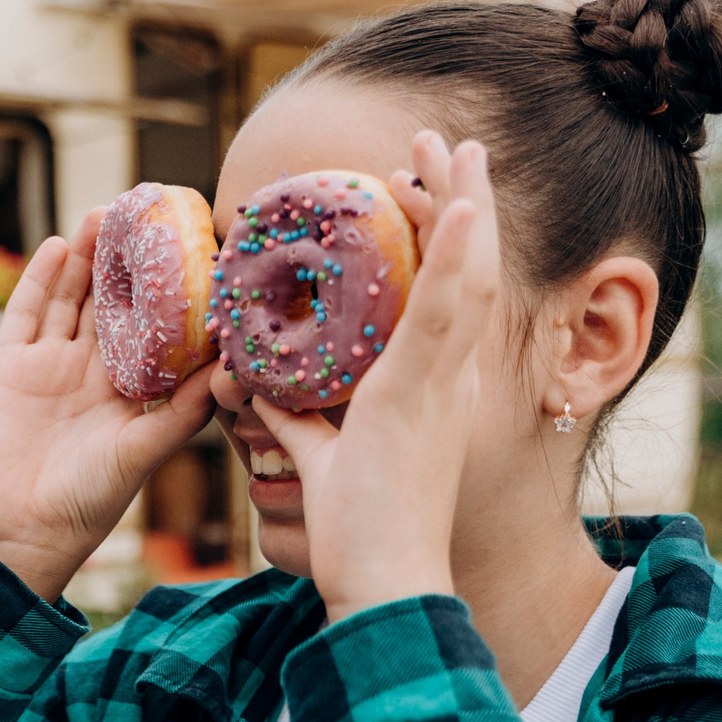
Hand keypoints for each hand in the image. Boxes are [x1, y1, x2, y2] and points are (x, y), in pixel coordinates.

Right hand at [0, 210, 215, 602]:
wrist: (22, 529)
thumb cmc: (91, 499)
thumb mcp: (147, 449)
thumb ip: (185, 407)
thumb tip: (231, 367)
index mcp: (128, 389)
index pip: (153, 326)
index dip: (167, 288)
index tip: (189, 247)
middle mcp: (90, 370)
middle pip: (110, 300)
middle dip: (125, 258)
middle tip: (145, 212)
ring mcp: (46, 364)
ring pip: (69, 297)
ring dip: (85, 256)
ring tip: (104, 214)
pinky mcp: (7, 365)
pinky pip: (25, 313)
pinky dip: (39, 279)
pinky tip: (57, 245)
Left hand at [251, 132, 504, 625]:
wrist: (385, 582)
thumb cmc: (361, 533)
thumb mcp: (321, 457)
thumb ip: (297, 421)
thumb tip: (256, 387)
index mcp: (429, 388)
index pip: (439, 294)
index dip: (438, 237)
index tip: (419, 186)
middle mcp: (449, 378)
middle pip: (463, 270)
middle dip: (456, 200)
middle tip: (445, 138)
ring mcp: (442, 383)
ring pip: (464, 275)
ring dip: (463, 204)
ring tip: (459, 146)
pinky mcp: (421, 394)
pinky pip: (443, 313)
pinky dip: (453, 255)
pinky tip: (460, 205)